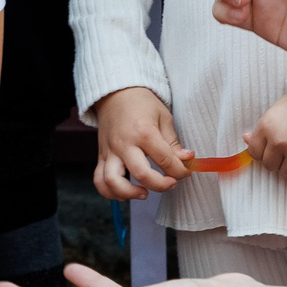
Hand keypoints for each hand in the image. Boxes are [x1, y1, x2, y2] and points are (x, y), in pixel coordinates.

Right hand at [93, 86, 191, 200]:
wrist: (115, 93)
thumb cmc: (141, 103)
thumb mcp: (163, 117)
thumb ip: (173, 143)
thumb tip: (187, 160)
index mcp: (143, 131)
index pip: (165, 159)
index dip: (180, 171)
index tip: (185, 172)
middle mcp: (124, 143)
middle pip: (141, 174)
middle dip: (160, 185)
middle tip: (171, 184)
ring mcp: (110, 151)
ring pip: (113, 181)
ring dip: (130, 193)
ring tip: (144, 193)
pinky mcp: (101, 156)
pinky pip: (99, 180)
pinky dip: (109, 192)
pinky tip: (124, 193)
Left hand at [244, 91, 286, 184]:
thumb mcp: (276, 112)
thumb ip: (261, 128)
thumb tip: (246, 139)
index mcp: (267, 127)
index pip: (254, 152)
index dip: (262, 151)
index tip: (270, 149)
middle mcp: (279, 142)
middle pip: (269, 165)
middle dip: (276, 160)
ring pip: (285, 173)